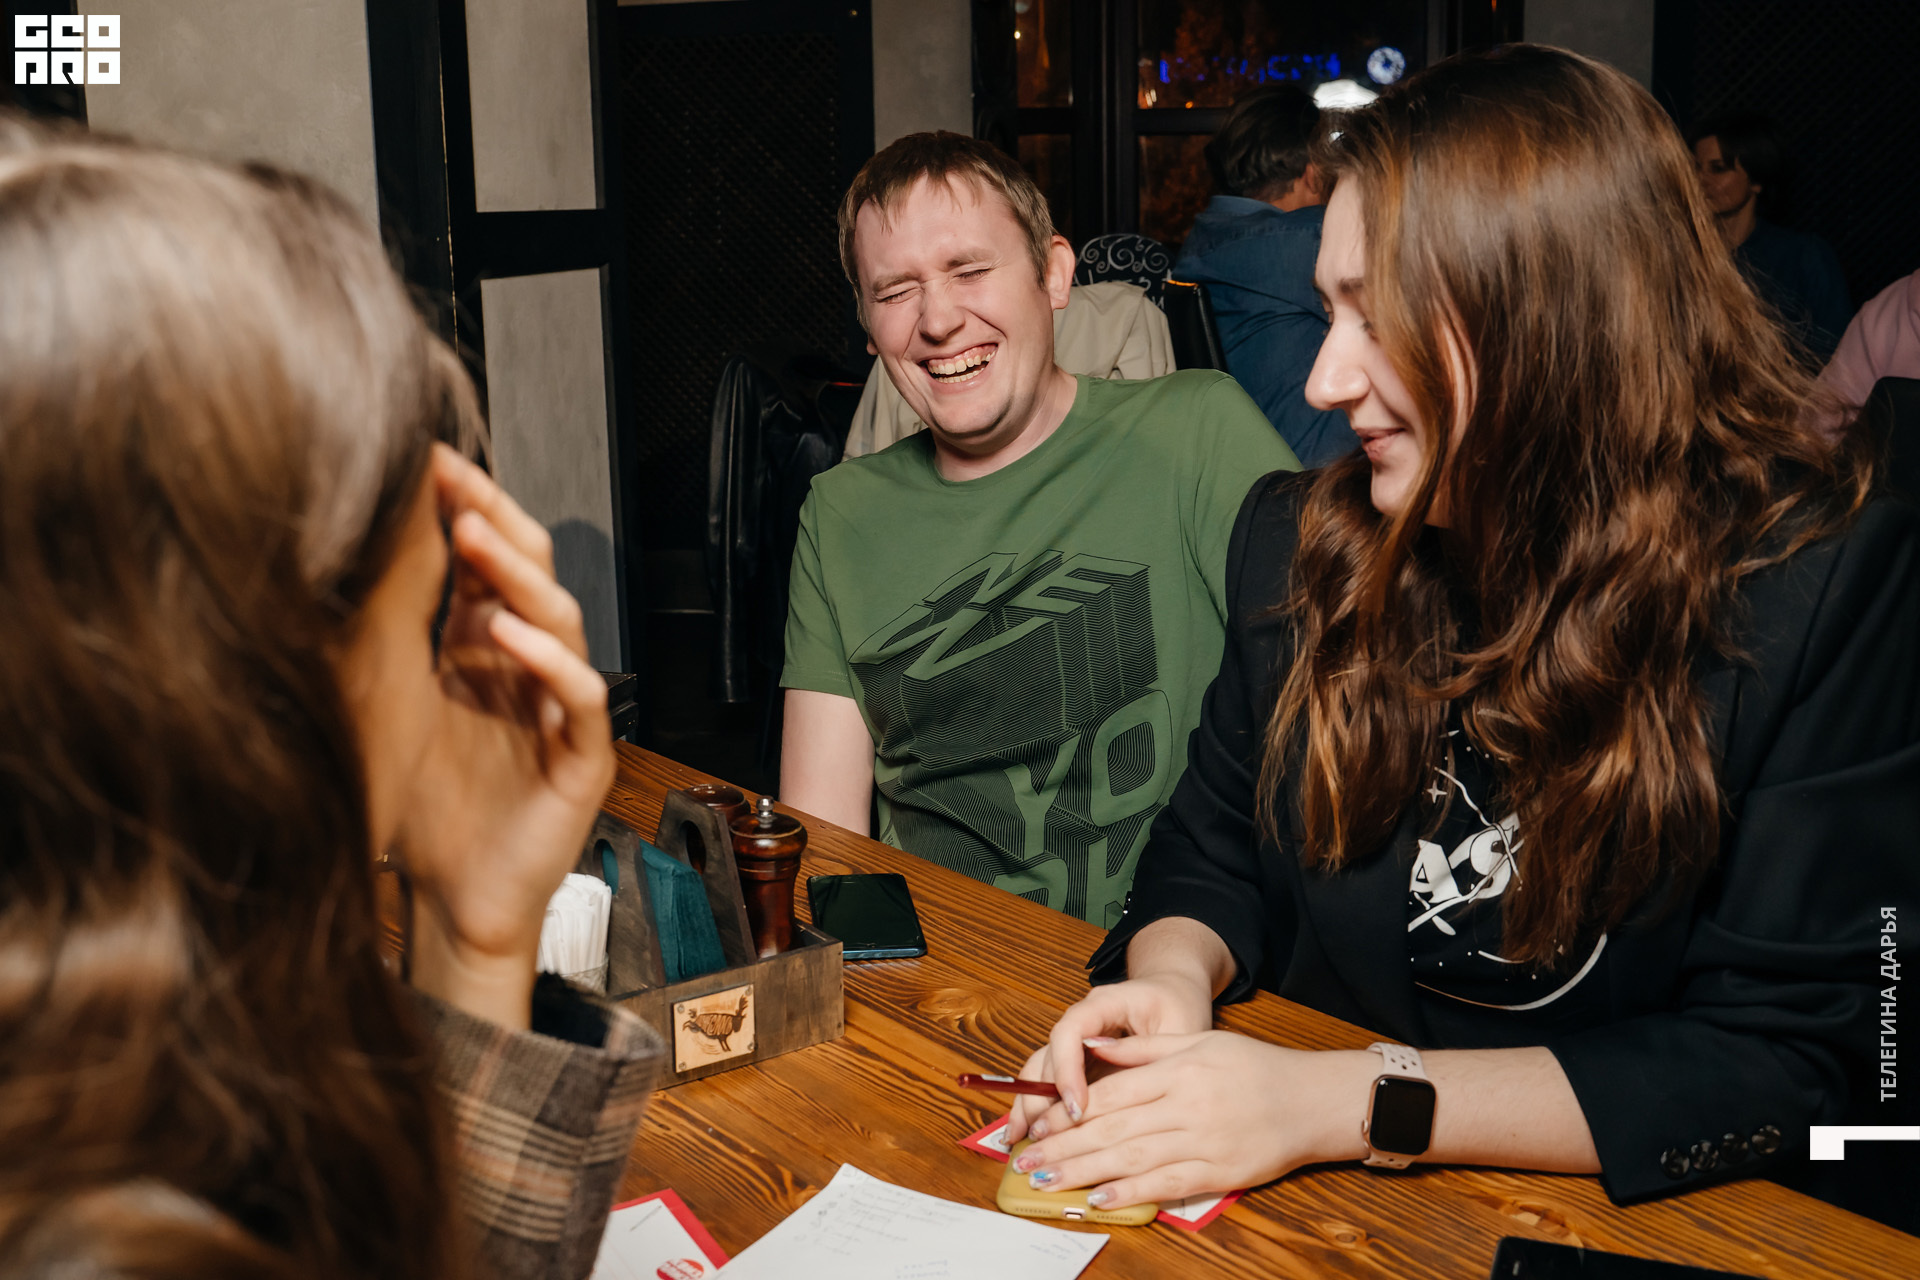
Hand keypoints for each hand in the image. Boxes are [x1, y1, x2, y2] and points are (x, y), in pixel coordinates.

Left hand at [400, 446, 613, 1026]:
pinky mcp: (582, 756)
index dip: (461, 506)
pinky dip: (549, 661)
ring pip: (562, 620)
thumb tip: (358, 539)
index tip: (422, 458)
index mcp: (480, 646)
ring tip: (474, 536)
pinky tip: (507, 638)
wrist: (449, 902)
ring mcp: (560, 707)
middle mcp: (526, 666)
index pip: (485, 558)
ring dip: (519, 576)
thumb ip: (386, 629)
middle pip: (531, 571)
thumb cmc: (418, 811)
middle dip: (496, 518)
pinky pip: (581, 696)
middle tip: (453, 476)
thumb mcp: (384, 703)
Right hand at [1005, 972, 1212, 1142]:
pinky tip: (1019, 1135)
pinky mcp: (1073, 1062)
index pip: (1072, 1029)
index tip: (1077, 1108)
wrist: (1171, 993)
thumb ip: (1154, 1058)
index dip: (1067, 1068)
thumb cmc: (1178, 1008)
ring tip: (1019, 1141)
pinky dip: (1032, 1108)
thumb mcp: (1180, 1029)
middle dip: (1043, 1098)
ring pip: (1038, 1070)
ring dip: (1028, 1105)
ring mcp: (1073, 1041)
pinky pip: (1044, 1083)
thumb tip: (1132, 1097)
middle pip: (1049, 1055)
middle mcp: (1080, 1020)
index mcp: (1104, 1003)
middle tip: (1046, 1139)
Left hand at [1009, 1034, 1376, 1208]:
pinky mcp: (1219, 1172)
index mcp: (1178, 1070)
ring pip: (1132, 1159)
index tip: (1037, 1124)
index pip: (1111, 1092)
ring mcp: (1203, 1141)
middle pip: (1113, 1129)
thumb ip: (1142, 1049)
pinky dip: (1130, 1192)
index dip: (1068, 1111)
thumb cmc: (1253, 1067)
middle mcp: (1186, 1105)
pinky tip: (1099, 1198)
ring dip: (1084, 1172)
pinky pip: (1166, 1184)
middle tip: (1026, 1160)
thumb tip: (1093, 1047)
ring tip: (1048, 1181)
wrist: (1311, 1099)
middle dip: (1064, 1146)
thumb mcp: (1198, 1041)